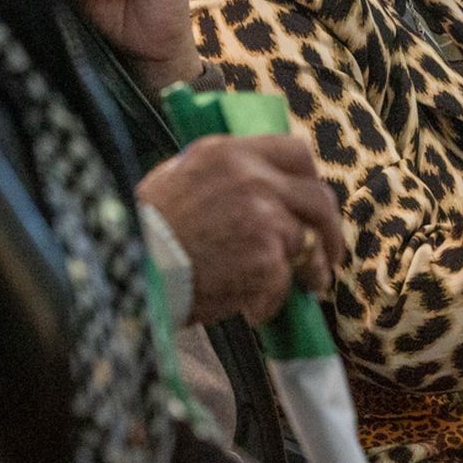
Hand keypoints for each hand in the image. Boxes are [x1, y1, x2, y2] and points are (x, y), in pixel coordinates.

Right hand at [137, 135, 345, 325]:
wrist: (131, 267)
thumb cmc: (144, 229)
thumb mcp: (177, 177)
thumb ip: (222, 173)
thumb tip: (256, 180)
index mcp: (229, 153)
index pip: (296, 151)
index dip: (311, 179)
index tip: (313, 202)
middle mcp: (252, 178)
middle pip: (317, 198)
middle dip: (330, 230)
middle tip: (329, 252)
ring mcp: (263, 217)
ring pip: (308, 243)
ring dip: (309, 270)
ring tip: (304, 287)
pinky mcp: (266, 258)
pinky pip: (284, 282)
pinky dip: (272, 301)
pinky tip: (253, 311)